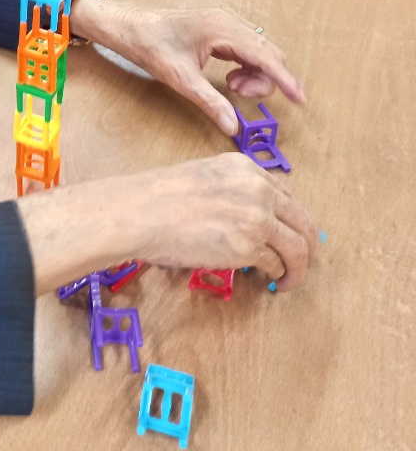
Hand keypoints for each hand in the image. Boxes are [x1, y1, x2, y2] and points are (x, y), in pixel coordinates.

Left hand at [71, 0, 304, 134]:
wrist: (130, 28)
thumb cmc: (151, 47)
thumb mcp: (180, 79)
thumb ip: (210, 102)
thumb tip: (232, 126)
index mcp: (222, 30)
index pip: (264, 56)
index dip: (284, 78)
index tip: (300, 98)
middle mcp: (229, 23)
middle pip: (267, 53)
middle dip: (264, 79)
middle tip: (240, 95)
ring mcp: (225, 25)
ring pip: (259, 52)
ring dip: (255, 74)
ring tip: (231, 87)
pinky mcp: (220, 31)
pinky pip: (247, 50)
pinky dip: (247, 68)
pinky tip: (230, 79)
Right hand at [125, 153, 315, 289]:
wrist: (142, 211)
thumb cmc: (160, 196)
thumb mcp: (205, 176)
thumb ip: (233, 189)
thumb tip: (246, 217)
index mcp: (247, 169)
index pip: (286, 196)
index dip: (292, 219)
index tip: (290, 233)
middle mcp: (258, 191)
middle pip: (303, 222)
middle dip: (308, 245)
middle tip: (303, 260)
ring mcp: (256, 219)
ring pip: (298, 248)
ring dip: (298, 268)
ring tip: (290, 280)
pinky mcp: (248, 248)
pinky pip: (275, 265)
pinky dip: (275, 275)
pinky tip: (268, 280)